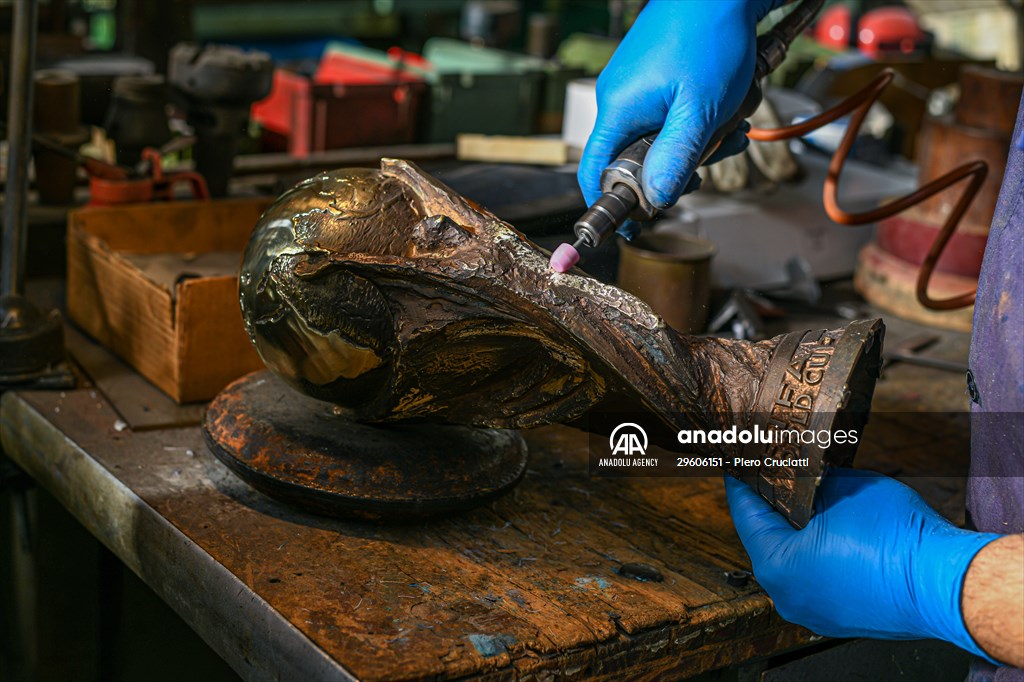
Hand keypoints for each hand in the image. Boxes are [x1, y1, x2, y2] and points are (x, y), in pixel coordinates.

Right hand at [577, 0, 777, 209]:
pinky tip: (726, 108)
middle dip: (679, 166)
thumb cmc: (708, 35)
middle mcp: (620, 101)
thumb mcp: (699, 109)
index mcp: (617, 111)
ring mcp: (638, 89)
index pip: (595, 173)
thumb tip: (657, 201)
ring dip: (700, 141)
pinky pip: (673, 117)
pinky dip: (701, 120)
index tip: (634, 228)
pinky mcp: (657, 80)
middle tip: (710, 159)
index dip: (613, 206)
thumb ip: (676, 158)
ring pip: (663, 140)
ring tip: (730, 124)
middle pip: (637, 161)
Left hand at [725, 469, 999, 659]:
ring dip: (801, 531)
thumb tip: (802, 473)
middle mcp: (788, 596)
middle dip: (774, 506)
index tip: (738, 464)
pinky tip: (836, 530)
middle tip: (775, 474)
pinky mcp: (844, 617)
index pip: (746, 514)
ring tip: (808, 497)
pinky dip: (823, 553)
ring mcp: (817, 612)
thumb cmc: (893, 537)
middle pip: (769, 539)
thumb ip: (810, 480)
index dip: (742, 483)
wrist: (947, 584)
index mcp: (776, 565)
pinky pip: (822, 577)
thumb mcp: (841, 488)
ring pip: (796, 560)